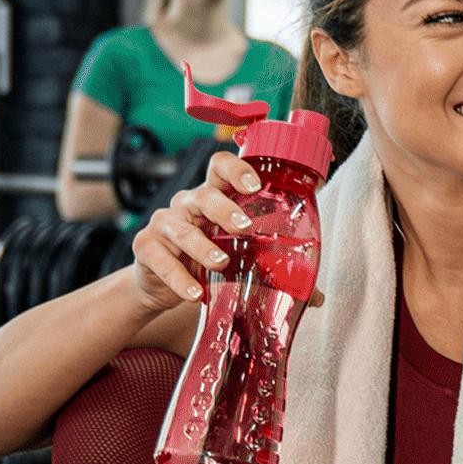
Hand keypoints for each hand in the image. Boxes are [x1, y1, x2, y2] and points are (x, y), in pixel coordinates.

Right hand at [130, 151, 261, 312]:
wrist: (162, 286)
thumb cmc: (206, 262)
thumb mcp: (237, 257)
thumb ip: (272, 269)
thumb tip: (316, 296)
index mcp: (213, 197)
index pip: (220, 167)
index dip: (236, 169)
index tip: (255, 185)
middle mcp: (187, 204)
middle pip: (204, 195)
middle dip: (224, 208)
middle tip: (243, 227)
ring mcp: (164, 224)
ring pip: (182, 229)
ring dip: (203, 247)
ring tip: (221, 263)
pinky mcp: (145, 247)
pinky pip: (162, 261)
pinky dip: (180, 278)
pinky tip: (196, 292)